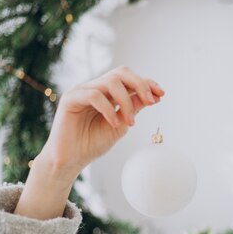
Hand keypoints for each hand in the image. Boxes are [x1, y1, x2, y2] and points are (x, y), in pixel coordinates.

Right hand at [36, 66, 164, 179]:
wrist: (71, 160)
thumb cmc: (93, 144)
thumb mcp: (121, 125)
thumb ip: (133, 109)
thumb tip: (153, 97)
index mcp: (107, 93)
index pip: (129, 80)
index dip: (147, 83)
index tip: (162, 94)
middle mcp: (95, 88)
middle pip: (121, 72)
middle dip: (140, 84)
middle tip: (151, 102)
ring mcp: (82, 91)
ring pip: (110, 81)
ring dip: (126, 102)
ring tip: (130, 123)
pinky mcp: (70, 99)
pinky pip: (94, 95)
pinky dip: (109, 109)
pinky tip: (114, 123)